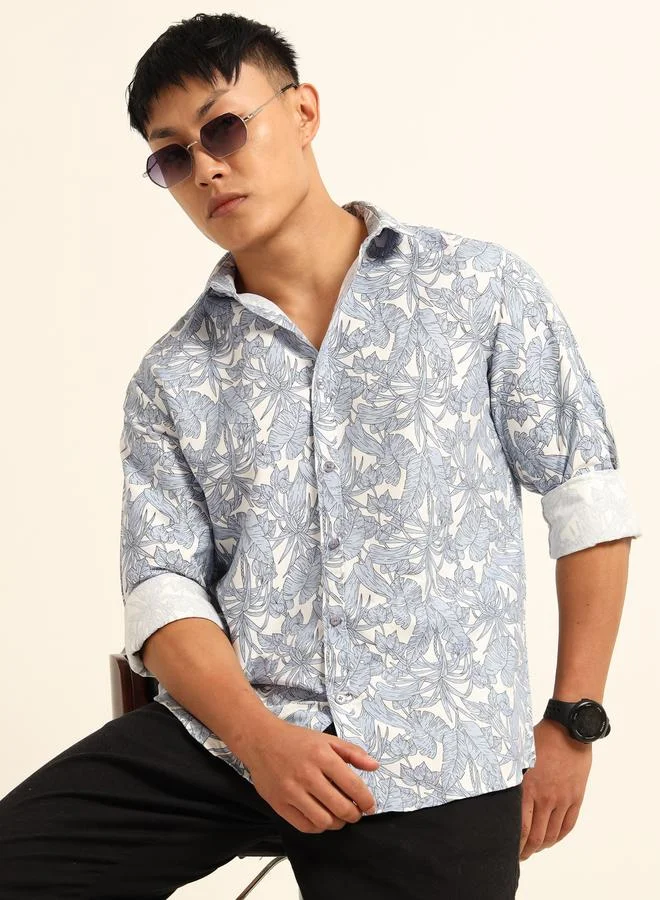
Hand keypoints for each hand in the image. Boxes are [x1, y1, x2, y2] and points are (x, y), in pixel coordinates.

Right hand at [239, 718, 379, 833]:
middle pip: (341, 808)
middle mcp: (307, 775)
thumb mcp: (327, 739)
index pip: (353, 786)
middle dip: (354, 815)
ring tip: (339, 816)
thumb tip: (375, 767)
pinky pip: (305, 826)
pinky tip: (321, 818)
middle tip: (355, 813)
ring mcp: (292, 791)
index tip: (369, 806)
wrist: (261, 740)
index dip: (366, 801)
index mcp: (322, 756)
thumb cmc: (296, 740)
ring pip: (324, 822)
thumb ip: (353, 752)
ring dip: (337, 823)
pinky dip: (318, 827)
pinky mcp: (279, 804)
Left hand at [520, 718, 591, 859]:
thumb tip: (493, 786)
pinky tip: (552, 838)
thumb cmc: (540, 738)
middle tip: (520, 854)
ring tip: (534, 848)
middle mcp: (546, 798)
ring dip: (542, 846)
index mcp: (528, 788)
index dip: (515, 844)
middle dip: (527, 850)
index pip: (521, 828)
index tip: (509, 849)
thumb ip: (508, 775)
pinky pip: (568, 824)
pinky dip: (559, 836)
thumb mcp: (517, 754)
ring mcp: (563, 799)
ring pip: (553, 834)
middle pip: (537, 836)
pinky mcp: (576, 797)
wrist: (568, 730)